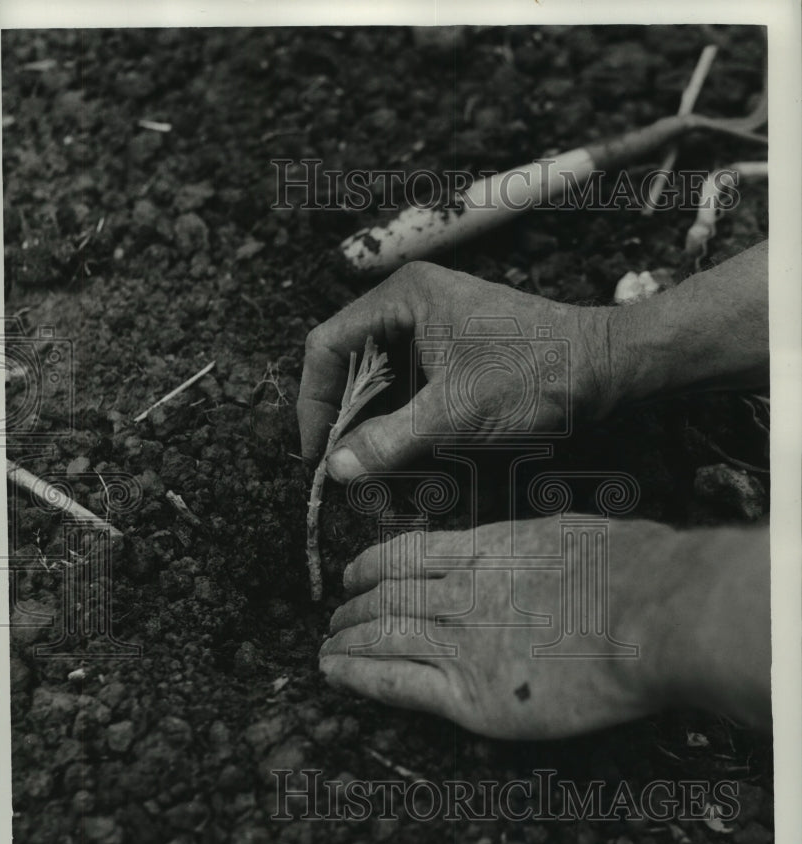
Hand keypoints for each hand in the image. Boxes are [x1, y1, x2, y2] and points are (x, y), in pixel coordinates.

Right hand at [297, 245, 767, 481]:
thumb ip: (390, 442)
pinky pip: (411, 384)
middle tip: (348, 468)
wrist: (607, 365)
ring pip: (381, 379)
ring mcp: (434, 323)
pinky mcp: (454, 346)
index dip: (314, 402)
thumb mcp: (455, 415)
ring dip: (377, 424)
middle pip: (351, 363)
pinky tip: (412, 452)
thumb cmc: (537, 376)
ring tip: (381, 469)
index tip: (316, 452)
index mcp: (403, 297)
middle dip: (347, 419)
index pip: (327, 345)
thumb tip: (336, 470)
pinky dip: (405, 419)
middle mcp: (412, 302)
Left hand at [319, 517, 770, 738]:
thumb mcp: (566, 533)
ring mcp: (460, 644)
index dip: (369, 565)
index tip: (353, 573)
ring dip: (346, 641)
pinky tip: (334, 673)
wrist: (650, 617)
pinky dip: (358, 676)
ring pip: (380, 636)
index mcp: (484, 550)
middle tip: (335, 617)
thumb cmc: (628, 570)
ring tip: (326, 648)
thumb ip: (526, 545)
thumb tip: (516, 547)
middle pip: (384, 596)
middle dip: (352, 607)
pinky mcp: (472, 697)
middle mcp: (460, 593)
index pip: (404, 554)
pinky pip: (396, 683)